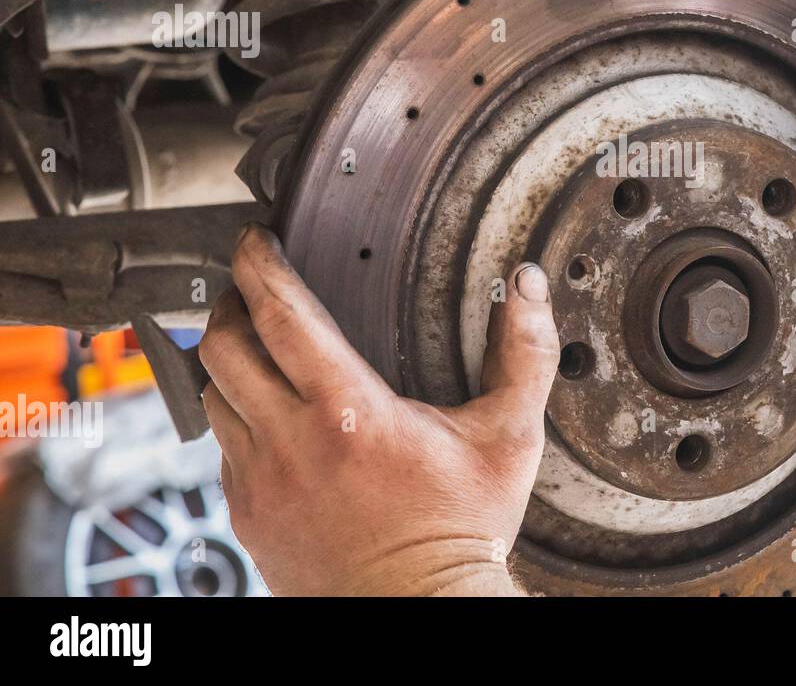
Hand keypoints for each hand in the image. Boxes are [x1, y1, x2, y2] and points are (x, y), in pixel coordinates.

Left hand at [199, 224, 559, 595]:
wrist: (419, 610)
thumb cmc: (461, 530)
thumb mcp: (509, 436)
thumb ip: (523, 354)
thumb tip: (526, 291)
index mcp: (350, 412)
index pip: (280, 315)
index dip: (259, 265)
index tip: (257, 241)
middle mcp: (291, 444)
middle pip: (224, 348)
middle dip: (232, 304)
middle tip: (252, 288)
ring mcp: (261, 484)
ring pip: (212, 397)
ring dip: (228, 361)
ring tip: (257, 345)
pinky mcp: (248, 516)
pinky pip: (221, 449)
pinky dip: (236, 416)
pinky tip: (270, 414)